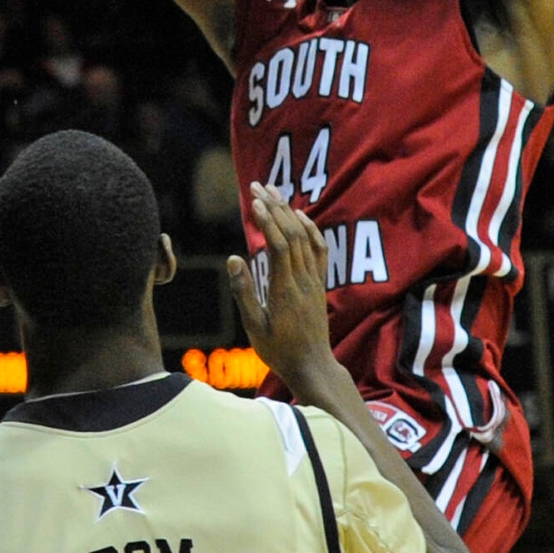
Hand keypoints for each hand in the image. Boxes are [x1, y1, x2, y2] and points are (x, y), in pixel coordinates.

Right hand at [226, 183, 332, 395]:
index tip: (254, 201)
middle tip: (257, 186)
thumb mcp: (254, 327)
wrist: (312, 366)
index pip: (279, 246)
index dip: (268, 221)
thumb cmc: (279, 351)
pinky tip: (299, 215)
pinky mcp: (319, 284)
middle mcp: (303, 281)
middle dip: (275, 207)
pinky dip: (310, 229)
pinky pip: (319, 250)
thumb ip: (244, 292)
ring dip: (289, 212)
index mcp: (285, 290)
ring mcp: (314, 281)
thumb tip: (233, 259)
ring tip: (273, 191)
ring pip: (305, 238)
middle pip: (293, 234)